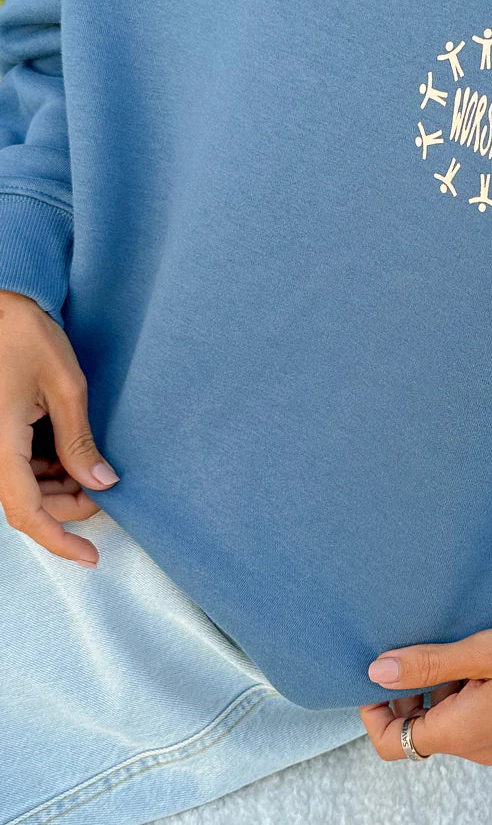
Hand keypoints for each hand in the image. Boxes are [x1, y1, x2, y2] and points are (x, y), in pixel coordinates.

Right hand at [0, 289, 119, 565]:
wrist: (4, 308)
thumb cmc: (30, 337)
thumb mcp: (66, 387)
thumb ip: (79, 440)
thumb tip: (102, 484)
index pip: (26, 511)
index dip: (59, 540)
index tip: (91, 556)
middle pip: (26, 504)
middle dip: (68, 508)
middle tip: (107, 492)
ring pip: (23, 490)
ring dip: (59, 491)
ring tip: (93, 470)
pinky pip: (19, 469)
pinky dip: (47, 473)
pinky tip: (72, 458)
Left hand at [359, 614, 491, 763]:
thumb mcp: (485, 649)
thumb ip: (429, 662)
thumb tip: (376, 672)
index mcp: (463, 734)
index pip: (394, 744)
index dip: (376, 713)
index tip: (379, 675)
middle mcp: (481, 751)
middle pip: (423, 731)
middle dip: (415, 694)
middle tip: (432, 647)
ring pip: (454, 723)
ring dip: (447, 690)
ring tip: (470, 648)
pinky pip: (481, 722)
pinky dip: (473, 695)